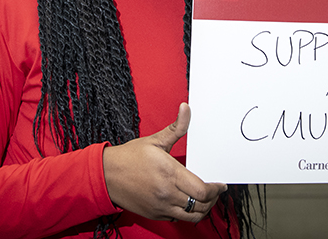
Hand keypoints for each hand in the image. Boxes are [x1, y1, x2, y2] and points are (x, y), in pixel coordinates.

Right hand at [102, 103, 226, 221]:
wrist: (106, 176)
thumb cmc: (129, 157)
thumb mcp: (155, 140)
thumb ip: (176, 127)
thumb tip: (186, 109)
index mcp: (170, 174)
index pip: (202, 190)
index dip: (216, 189)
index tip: (220, 184)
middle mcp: (167, 193)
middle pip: (201, 205)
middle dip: (213, 199)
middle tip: (216, 191)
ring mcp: (161, 207)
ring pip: (192, 216)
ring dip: (203, 209)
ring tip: (205, 199)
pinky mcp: (155, 214)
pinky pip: (178, 219)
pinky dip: (187, 213)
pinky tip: (188, 202)